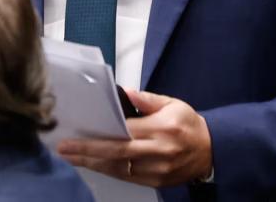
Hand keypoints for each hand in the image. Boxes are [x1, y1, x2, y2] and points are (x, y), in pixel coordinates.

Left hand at [58, 89, 212, 187]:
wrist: (211, 152)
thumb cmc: (189, 125)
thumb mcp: (173, 104)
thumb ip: (148, 99)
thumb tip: (125, 94)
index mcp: (162, 129)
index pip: (124, 133)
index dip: (98, 136)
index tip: (76, 135)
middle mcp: (158, 151)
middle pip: (116, 154)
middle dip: (87, 152)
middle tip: (64, 149)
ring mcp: (156, 170)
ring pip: (118, 169)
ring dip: (93, 163)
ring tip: (72, 157)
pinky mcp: (156, 182)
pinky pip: (127, 177)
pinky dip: (108, 170)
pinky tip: (94, 163)